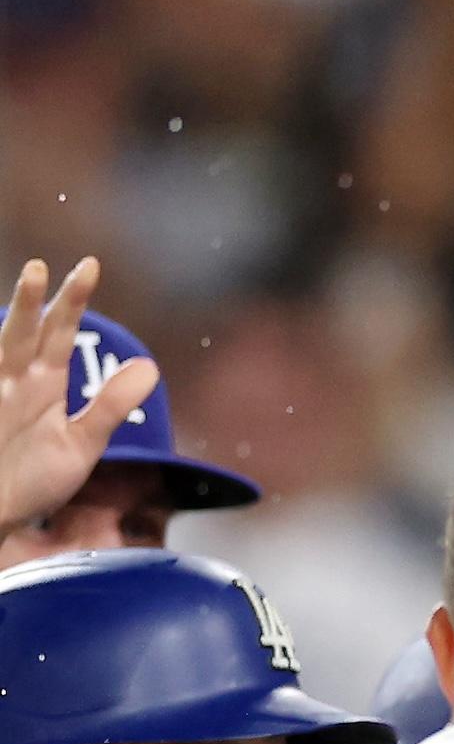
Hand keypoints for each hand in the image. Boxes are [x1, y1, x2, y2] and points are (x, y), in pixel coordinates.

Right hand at [0, 258, 157, 531]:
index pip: (59, 332)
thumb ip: (110, 406)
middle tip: (43, 267)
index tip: (90, 265)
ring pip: (1, 347)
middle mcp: (12, 382)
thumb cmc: (31, 478)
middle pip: (26, 334)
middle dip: (34, 302)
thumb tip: (150, 364)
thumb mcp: (80, 443)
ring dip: (15, 317)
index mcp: (42, 383)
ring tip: (28, 281)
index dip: (73, 300)